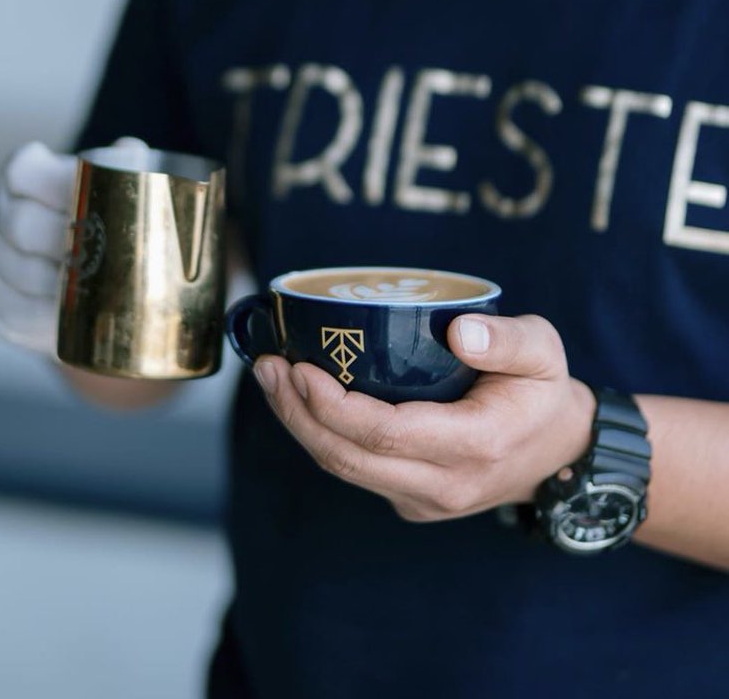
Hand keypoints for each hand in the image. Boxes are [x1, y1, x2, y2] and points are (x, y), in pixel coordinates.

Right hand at [0, 136, 146, 352]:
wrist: (73, 265)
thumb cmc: (94, 215)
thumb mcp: (108, 184)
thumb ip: (121, 164)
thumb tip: (129, 152)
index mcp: (17, 174)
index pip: (24, 171)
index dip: (57, 187)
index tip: (94, 207)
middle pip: (18, 226)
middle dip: (63, 243)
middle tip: (100, 256)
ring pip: (12, 274)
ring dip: (54, 286)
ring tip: (91, 291)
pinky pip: (8, 314)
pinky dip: (42, 320)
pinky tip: (71, 319)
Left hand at [252, 314, 595, 521]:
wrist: (561, 453)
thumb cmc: (543, 390)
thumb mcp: (544, 352)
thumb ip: (508, 340)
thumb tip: (458, 330)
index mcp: (475, 446)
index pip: (386, 434)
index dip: (333, 405)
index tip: (301, 367)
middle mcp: (444, 484)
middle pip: (349, 458)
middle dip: (298, 413)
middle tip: (268, 366)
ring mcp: (425, 499)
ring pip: (344, 469)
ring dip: (300, 424)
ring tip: (271, 376)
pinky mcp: (411, 498)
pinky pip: (355, 470)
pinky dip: (320, 435)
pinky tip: (299, 398)